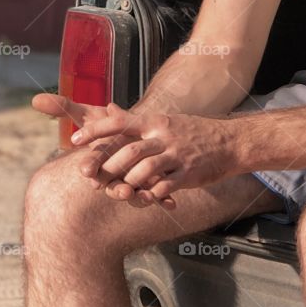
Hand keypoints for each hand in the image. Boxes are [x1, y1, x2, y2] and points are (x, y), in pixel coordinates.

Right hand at [31, 94, 165, 203]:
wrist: (141, 132)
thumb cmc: (111, 124)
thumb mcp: (89, 113)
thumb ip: (63, 108)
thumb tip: (35, 98)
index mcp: (100, 164)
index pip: (93, 168)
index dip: (91, 169)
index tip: (88, 170)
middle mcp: (116, 177)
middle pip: (114, 187)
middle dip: (118, 190)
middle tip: (124, 191)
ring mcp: (134, 184)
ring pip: (136, 196)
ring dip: (141, 199)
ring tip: (149, 197)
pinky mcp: (153, 188)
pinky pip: (159, 197)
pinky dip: (165, 201)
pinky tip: (173, 203)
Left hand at [71, 105, 238, 202]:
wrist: (230, 142)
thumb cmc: (192, 132)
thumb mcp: (165, 121)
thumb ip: (137, 121)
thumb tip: (108, 108)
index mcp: (155, 121)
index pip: (119, 122)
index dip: (95, 130)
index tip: (75, 139)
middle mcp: (163, 136)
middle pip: (129, 151)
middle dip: (108, 167)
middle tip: (94, 178)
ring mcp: (177, 155)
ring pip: (144, 171)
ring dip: (128, 183)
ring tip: (120, 190)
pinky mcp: (188, 174)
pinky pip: (165, 187)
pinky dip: (151, 195)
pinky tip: (147, 198)